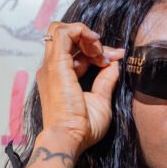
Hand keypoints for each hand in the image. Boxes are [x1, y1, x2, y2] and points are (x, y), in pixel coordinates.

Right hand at [36, 21, 124, 158]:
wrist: (69, 137)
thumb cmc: (82, 128)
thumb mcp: (100, 100)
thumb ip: (106, 81)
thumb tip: (115, 64)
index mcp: (59, 77)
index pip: (75, 52)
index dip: (97, 51)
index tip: (115, 59)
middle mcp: (51, 69)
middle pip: (65, 37)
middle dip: (88, 39)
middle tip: (107, 55)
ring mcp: (51, 65)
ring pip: (60, 30)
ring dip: (85, 34)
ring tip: (100, 51)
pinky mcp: (56, 64)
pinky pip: (63, 33)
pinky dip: (81, 31)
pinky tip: (96, 45)